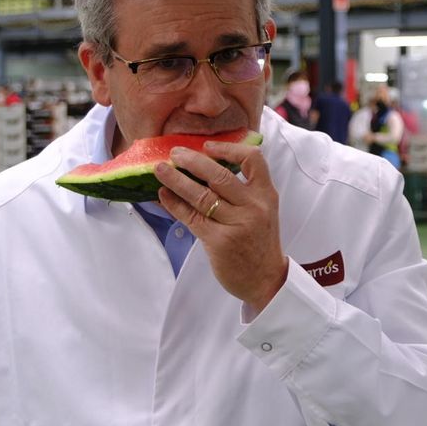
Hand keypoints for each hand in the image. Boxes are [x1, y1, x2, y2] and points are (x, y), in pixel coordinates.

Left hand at [154, 140, 288, 309]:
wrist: (266, 279)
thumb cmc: (259, 242)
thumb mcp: (262, 211)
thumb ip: (244, 191)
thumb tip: (206, 167)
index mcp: (266, 194)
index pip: (253, 159)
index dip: (229, 148)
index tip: (208, 146)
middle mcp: (253, 206)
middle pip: (219, 175)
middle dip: (193, 160)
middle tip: (175, 153)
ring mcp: (237, 224)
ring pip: (201, 195)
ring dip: (176, 180)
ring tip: (159, 170)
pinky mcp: (219, 241)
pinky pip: (192, 217)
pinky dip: (174, 204)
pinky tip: (164, 196)